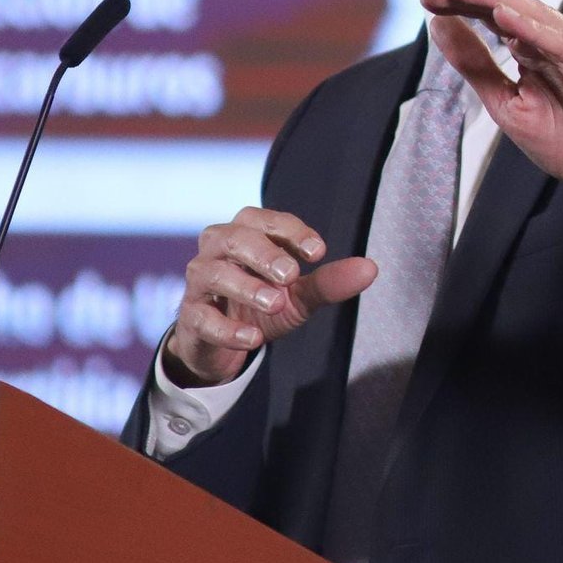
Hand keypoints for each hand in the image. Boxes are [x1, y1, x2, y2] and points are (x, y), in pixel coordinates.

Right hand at [165, 206, 376, 386]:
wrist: (225, 342)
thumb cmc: (263, 303)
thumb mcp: (299, 293)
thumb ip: (330, 280)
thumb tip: (371, 268)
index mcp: (245, 233)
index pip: (264, 220)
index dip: (291, 232)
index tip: (318, 252)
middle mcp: (217, 250)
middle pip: (233, 238)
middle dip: (263, 253)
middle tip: (291, 274)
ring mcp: (199, 282)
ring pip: (212, 273)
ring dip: (245, 287)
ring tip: (275, 302)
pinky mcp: (190, 317)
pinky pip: (201, 317)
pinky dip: (226, 328)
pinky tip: (253, 338)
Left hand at [420, 0, 562, 225]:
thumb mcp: (506, 103)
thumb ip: (475, 65)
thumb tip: (437, 26)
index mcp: (535, 48)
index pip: (493, 16)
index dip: (460, 4)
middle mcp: (558, 41)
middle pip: (510, 8)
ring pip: (535, 18)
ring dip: (497, 2)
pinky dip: (536, 30)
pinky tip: (506, 17)